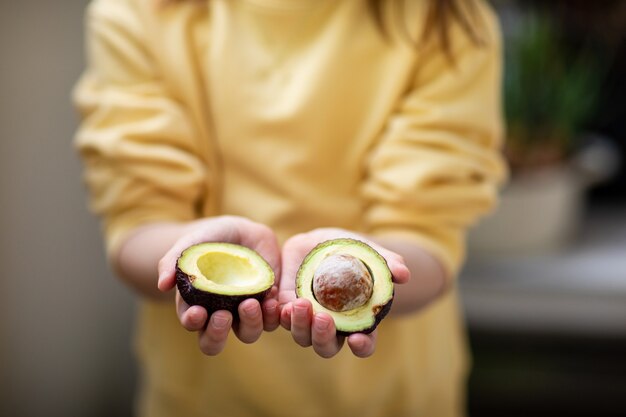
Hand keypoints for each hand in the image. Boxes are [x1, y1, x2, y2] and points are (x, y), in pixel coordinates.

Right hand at [157, 216, 281, 354]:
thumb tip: (162, 285)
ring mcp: (245, 313)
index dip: (193, 323)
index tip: (197, 312)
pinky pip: (272, 319)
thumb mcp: (191, 243)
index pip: (192, 324)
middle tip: (223, 315)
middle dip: (217, 333)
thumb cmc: (210, 239)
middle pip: (215, 342)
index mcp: (197, 306)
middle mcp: (220, 316)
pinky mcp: (268, 305)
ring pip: (248, 334)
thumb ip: (174, 261)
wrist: (242, 232)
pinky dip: (272, 312)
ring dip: (250, 323)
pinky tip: (271, 296)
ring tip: (251, 303)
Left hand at [278, 228, 409, 357]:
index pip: (364, 344)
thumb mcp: (369, 253)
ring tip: (299, 305)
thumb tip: (404, 274)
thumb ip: (387, 263)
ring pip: (302, 336)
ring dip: (300, 326)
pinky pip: (281, 319)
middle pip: (327, 347)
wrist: (320, 243)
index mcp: (357, 321)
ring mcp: (308, 319)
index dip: (362, 346)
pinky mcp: (287, 307)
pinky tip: (280, 304)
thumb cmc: (351, 251)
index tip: (357, 339)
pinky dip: (279, 316)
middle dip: (323, 337)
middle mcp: (332, 327)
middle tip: (323, 318)